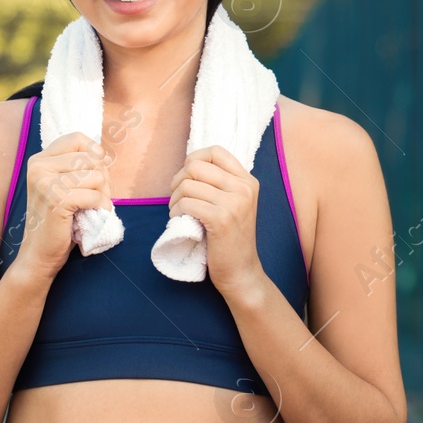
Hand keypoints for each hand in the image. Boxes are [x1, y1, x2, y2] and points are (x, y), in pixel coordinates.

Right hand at [14, 131, 112, 285]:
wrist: (40, 252)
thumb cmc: (59, 219)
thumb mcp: (65, 185)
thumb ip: (78, 166)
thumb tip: (104, 154)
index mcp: (39, 159)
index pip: (78, 139)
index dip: (94, 154)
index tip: (94, 174)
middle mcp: (39, 166)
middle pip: (91, 158)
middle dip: (102, 178)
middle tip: (94, 197)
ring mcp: (45, 182)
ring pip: (97, 176)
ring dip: (103, 194)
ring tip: (92, 207)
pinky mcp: (57, 200)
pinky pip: (95, 196)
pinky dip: (101, 207)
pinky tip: (92, 215)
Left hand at [168, 145, 264, 299]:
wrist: (241, 271)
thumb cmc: (230, 238)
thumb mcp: (234, 203)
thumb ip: (219, 183)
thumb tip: (188, 165)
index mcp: (248, 181)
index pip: (215, 151)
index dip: (194, 160)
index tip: (188, 179)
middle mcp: (244, 188)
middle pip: (195, 166)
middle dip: (178, 181)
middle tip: (179, 199)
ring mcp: (234, 203)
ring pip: (187, 185)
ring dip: (175, 200)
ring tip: (179, 214)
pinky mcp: (221, 219)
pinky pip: (186, 203)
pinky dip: (176, 213)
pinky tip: (181, 222)